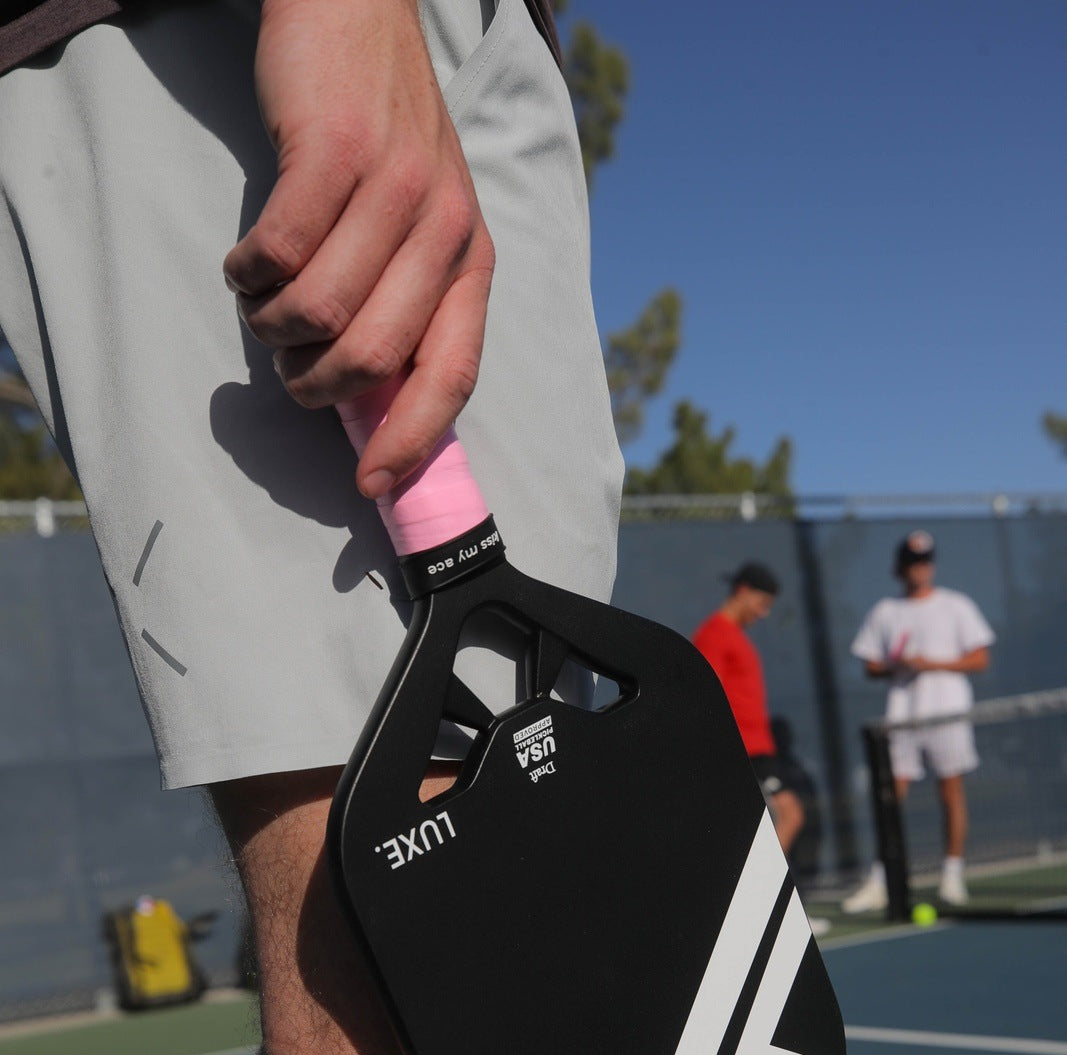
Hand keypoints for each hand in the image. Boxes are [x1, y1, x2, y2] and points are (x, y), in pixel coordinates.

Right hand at [224, 0, 494, 497]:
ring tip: (263, 300)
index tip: (372, 485)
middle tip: (288, 358)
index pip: (453, 374)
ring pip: (320, 310)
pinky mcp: (332, 151)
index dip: (411, 441)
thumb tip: (372, 403)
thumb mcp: (422, 220)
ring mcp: (393, 186)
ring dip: (273, 323)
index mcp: (472, 259)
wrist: (357, 8)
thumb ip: (408, 302)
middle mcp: (446, 227)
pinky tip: (244, 259)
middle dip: (315, 379)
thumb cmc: (380, 131)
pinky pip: (277, 253)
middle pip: (374, 356)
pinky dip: (247, 272)